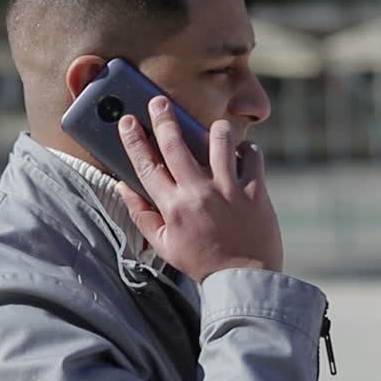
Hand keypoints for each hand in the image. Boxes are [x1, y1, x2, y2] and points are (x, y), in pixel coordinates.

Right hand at [115, 96, 282, 282]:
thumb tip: (124, 187)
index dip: (133, 140)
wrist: (244, 279)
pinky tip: (242, 154)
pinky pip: (252, 156)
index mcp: (172, 207)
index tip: (127, 120)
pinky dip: (247, 150)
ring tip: (215, 130)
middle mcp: (198, 194)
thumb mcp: (164, 245)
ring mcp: (228, 190)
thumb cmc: (202, 262)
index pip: (146, 165)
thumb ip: (142, 215)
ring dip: (215, 129)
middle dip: (163, 118)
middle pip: (175, 144)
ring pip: (219, 140)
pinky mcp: (256, 191)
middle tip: (159, 101)